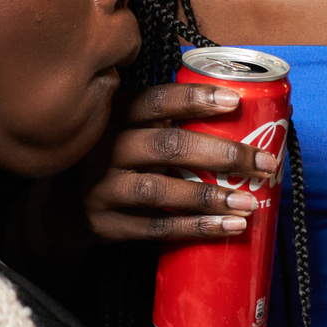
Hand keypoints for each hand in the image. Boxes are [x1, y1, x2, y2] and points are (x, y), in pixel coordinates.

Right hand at [83, 81, 280, 245]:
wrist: (63, 205)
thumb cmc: (114, 157)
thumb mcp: (127, 128)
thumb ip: (167, 119)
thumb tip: (246, 106)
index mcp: (115, 117)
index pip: (155, 101)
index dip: (194, 99)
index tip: (235, 100)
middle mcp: (106, 149)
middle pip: (167, 146)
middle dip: (221, 154)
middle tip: (264, 162)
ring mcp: (103, 188)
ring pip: (161, 189)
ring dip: (209, 196)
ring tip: (249, 202)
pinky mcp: (107, 224)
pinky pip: (155, 227)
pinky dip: (194, 227)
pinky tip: (227, 227)